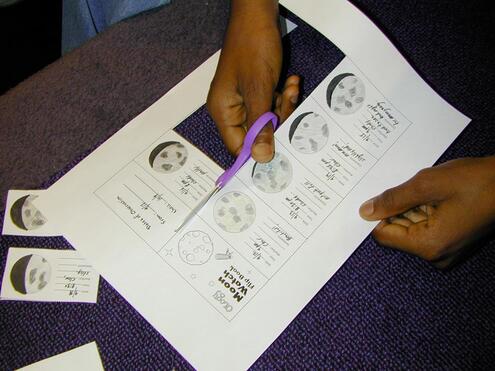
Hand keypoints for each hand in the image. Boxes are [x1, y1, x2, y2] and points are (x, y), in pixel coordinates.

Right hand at [207, 0, 299, 162]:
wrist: (258, 14)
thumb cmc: (253, 47)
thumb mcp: (259, 89)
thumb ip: (260, 125)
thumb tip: (261, 157)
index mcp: (223, 111)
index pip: (238, 146)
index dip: (258, 150)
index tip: (281, 150)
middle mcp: (231, 109)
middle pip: (256, 133)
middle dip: (276, 120)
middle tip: (287, 100)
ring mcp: (244, 99)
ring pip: (267, 119)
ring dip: (283, 106)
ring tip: (289, 86)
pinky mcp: (256, 90)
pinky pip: (271, 104)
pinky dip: (283, 95)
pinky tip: (290, 81)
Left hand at [359, 157, 494, 268]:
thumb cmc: (477, 182)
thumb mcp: (427, 184)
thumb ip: (393, 199)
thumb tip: (365, 211)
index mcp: (428, 246)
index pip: (383, 235)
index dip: (379, 214)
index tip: (384, 195)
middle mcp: (436, 255)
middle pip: (397, 232)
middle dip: (399, 208)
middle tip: (416, 188)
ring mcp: (446, 251)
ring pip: (411, 227)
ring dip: (414, 207)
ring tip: (433, 192)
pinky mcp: (453, 242)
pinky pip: (426, 227)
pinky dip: (426, 210)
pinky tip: (439, 196)